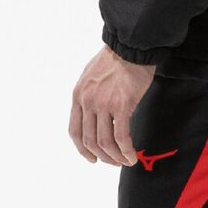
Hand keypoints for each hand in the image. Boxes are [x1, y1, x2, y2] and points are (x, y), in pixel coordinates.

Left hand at [69, 44, 155, 166]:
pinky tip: (132, 155)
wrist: (131, 46)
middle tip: (113, 161)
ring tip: (124, 160)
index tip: (92, 158)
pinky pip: (121, 137)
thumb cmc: (116, 57)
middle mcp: (87, 102)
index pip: (74, 131)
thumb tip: (97, 114)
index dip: (82, 150)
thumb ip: (90, 95)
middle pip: (90, 141)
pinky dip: (126, 151)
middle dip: (102, 156)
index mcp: (78, 95)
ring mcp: (103, 104)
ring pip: (105, 142)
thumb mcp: (92, 75)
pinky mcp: (121, 105)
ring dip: (115, 157)